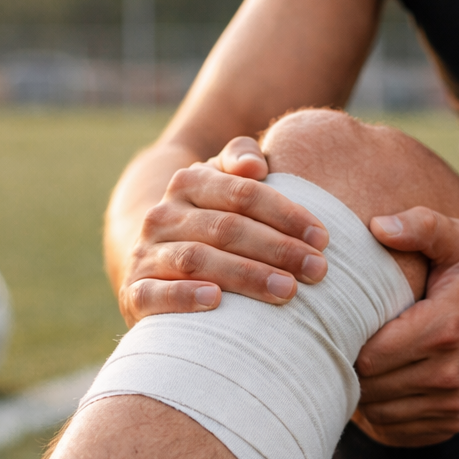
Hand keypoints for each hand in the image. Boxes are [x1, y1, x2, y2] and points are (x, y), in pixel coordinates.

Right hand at [119, 137, 330, 326]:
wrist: (156, 260)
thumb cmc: (211, 220)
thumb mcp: (224, 183)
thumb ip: (241, 158)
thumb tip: (254, 165)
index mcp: (188, 182)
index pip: (243, 193)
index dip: (286, 214)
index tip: (324, 238)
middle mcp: (163, 214)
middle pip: (226, 228)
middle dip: (278, 249)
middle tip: (318, 270)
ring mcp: (146, 253)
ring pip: (197, 259)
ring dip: (246, 275)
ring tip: (288, 290)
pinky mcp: (135, 291)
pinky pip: (155, 294)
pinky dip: (184, 296)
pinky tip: (215, 301)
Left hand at [353, 207, 458, 446]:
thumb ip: (422, 226)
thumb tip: (377, 227)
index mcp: (443, 329)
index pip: (370, 355)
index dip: (348, 343)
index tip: (344, 328)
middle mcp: (449, 373)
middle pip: (370, 387)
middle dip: (351, 369)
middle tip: (344, 347)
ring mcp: (453, 404)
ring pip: (380, 413)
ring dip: (363, 395)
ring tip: (360, 368)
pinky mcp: (454, 423)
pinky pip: (398, 432)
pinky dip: (381, 418)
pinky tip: (380, 392)